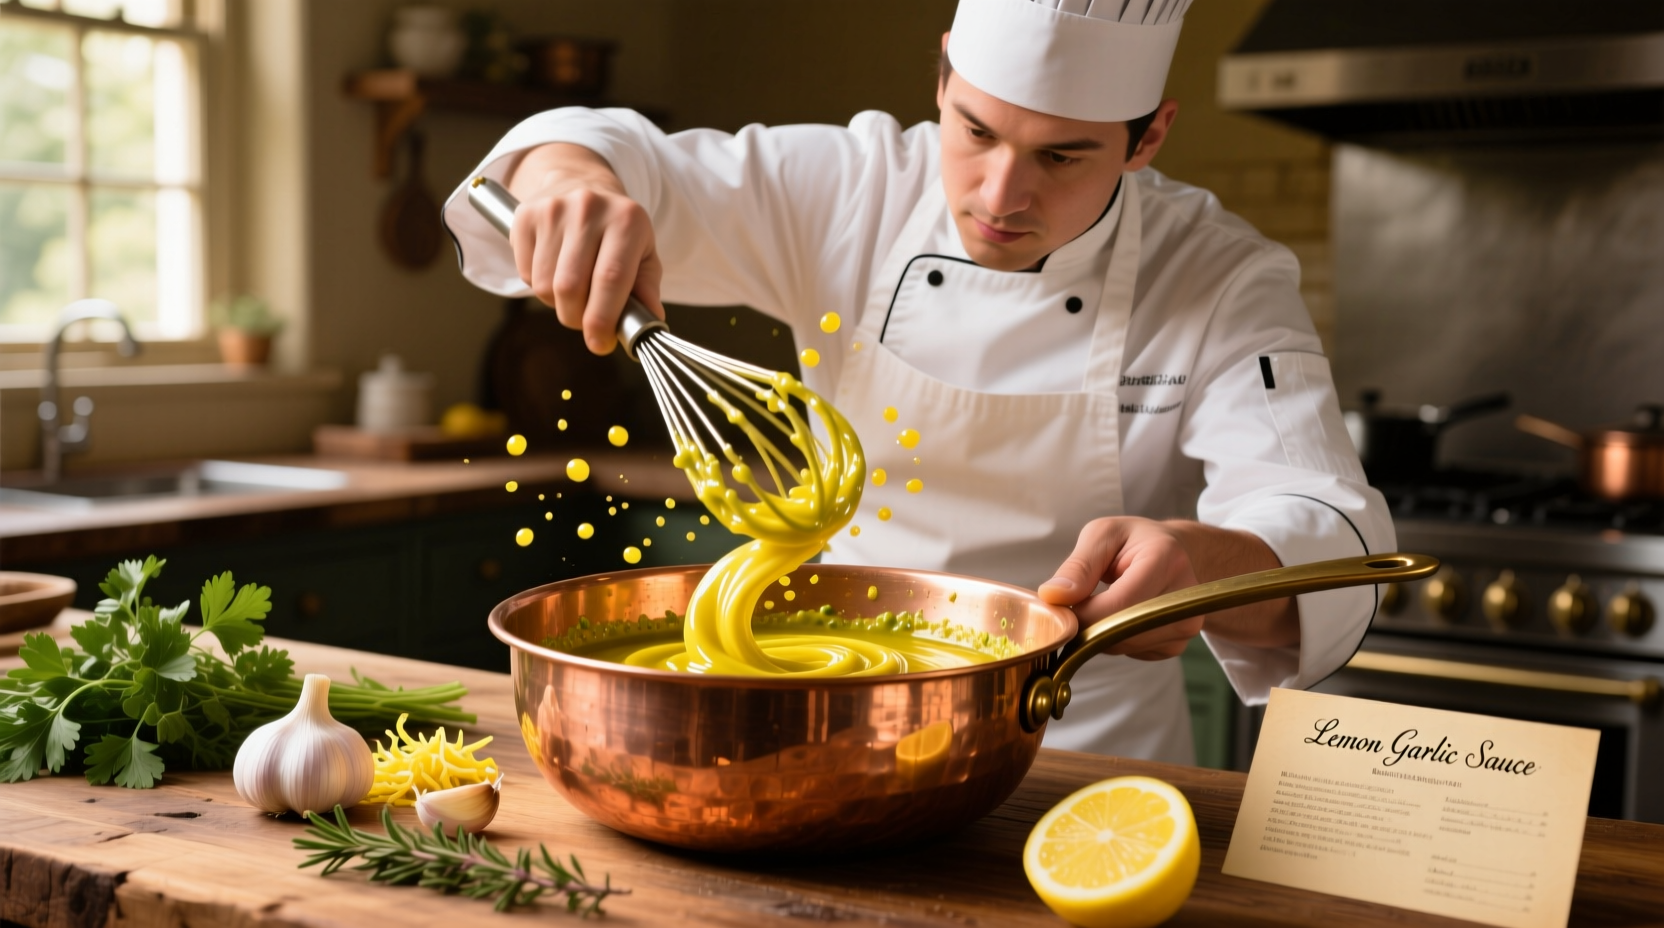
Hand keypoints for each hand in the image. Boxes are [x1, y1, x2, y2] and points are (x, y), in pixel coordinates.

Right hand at [505, 143, 663, 354]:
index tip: (600, 343)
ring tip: (573, 291)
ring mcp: (553, 210)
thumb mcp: (643, 253)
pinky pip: (525, 274)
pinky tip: (554, 271)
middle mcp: (589, 209)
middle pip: (571, 288)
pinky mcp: (525, 216)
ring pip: (544, 286)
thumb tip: (649, 324)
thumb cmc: (617, 229)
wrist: (579, 182)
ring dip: (558, 304)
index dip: (602, 319)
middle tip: (587, 322)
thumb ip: (647, 289)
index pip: (610, 279)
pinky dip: (538, 286)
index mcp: (627, 220)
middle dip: (577, 318)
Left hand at [1038, 518, 1203, 660]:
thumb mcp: (1102, 536)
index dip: (1083, 613)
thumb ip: (1078, 567)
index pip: (1119, 604)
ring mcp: (1185, 625)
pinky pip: (1131, 653)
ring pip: (1123, 646)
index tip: (1061, 607)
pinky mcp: (1177, 645)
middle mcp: (1185, 597)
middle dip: (1087, 624)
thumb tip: (1053, 597)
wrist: (1174, 554)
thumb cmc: (1133, 542)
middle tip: (1075, 606)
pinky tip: (1118, 616)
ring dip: (1098, 633)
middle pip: (1122, 630)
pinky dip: (1115, 640)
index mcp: (1167, 560)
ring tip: (1099, 604)